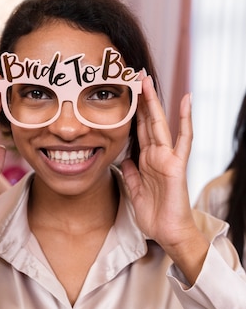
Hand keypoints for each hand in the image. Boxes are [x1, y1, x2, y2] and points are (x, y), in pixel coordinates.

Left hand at [121, 75, 208, 284]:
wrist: (168, 232)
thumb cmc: (154, 214)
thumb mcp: (134, 191)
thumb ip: (129, 174)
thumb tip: (124, 159)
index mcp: (145, 161)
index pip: (136, 131)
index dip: (130, 112)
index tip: (122, 94)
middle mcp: (156, 155)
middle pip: (146, 121)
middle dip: (139, 99)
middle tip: (132, 76)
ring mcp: (167, 157)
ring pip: (159, 124)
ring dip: (153, 102)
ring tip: (146, 80)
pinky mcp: (177, 164)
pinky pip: (183, 138)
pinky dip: (185, 119)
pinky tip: (186, 100)